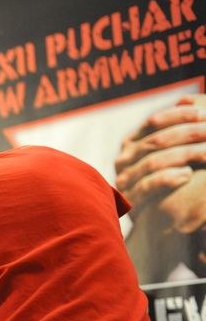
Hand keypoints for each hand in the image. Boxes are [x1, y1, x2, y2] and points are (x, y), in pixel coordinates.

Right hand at [115, 94, 205, 214]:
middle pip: (157, 141)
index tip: (204, 113)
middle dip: (188, 134)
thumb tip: (187, 98)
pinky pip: (149, 185)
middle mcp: (124, 159)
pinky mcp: (131, 200)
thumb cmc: (168, 180)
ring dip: (185, 154)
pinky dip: (168, 178)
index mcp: (131, 142)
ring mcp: (125, 179)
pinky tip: (187, 174)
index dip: (179, 116)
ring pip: (154, 161)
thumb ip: (176, 128)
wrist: (155, 222)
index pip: (154, 122)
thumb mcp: (171, 151)